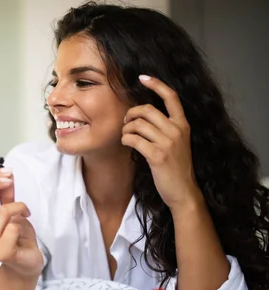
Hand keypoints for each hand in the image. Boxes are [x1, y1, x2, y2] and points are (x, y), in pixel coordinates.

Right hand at [0, 168, 43, 277]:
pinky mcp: (3, 253)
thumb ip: (7, 196)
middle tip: (10, 179)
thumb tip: (7, 175)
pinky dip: (21, 223)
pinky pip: (12, 228)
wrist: (27, 263)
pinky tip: (24, 228)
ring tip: (26, 213)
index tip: (7, 173)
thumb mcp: (12, 212)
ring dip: (19, 207)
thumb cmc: (18, 238)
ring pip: (3, 212)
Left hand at [122, 75, 201, 210]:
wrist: (182, 190)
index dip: (156, 84)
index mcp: (183, 124)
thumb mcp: (176, 142)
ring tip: (127, 137)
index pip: (171, 97)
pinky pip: (133, 139)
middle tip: (126, 123)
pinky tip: (127, 144)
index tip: (143, 77)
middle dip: (131, 114)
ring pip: (137, 125)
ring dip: (126, 130)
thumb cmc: (175, 167)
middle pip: (147, 110)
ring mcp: (168, 143)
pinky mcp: (157, 155)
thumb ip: (165, 128)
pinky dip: (126, 140)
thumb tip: (142, 116)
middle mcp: (177, 130)